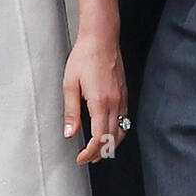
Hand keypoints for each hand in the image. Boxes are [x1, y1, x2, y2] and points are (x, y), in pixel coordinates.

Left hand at [62, 34, 128, 164]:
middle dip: (101, 152)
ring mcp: (122, 97)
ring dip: (111, 144)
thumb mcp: (70, 84)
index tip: (80, 158)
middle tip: (87, 158)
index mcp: (100, 102)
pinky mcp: (125, 92)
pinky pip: (125, 118)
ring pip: (122, 130)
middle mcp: (115, 102)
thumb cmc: (84, 56)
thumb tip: (70, 133)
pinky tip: (108, 131)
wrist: (101, 37)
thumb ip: (71, 112)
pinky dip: (118, 131)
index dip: (90, 153)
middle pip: (113, 138)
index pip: (99, 138)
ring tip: (98, 150)